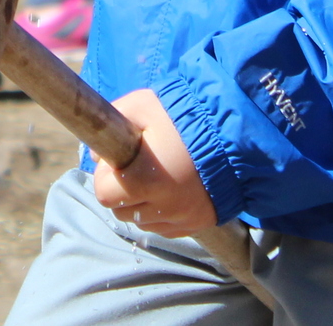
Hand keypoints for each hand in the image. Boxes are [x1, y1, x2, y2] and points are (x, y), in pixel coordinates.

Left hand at [93, 90, 216, 238]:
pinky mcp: (198, 223)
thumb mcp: (143, 105)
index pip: (103, 194)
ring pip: (143, 222)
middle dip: (122, 190)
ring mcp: (182, 218)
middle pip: (121, 211)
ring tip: (156, 176)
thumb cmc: (185, 116)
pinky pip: (166, 228)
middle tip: (136, 166)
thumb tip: (96, 153)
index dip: (106, 176)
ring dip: (142, 204)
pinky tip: (171, 189)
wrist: (236, 132)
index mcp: (145, 179)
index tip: (118, 161)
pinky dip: (162, 213)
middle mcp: (163, 206)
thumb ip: (113, 122)